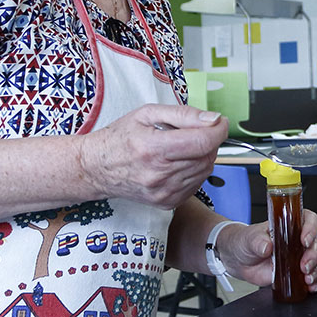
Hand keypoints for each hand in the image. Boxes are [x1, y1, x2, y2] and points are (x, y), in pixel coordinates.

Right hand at [78, 105, 224, 209]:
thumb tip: (213, 120)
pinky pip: (196, 184)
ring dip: (203, 155)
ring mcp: (164, 192)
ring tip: (182, 146)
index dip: (218, 130)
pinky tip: (179, 161)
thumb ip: (183, 115)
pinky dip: (195, 170)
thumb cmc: (119, 138)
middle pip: (206, 156)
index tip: (219, 122)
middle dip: (209, 140)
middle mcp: (159, 174)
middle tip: (195, 130)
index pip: (202, 142)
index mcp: (154, 149)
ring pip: (205, 171)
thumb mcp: (147, 114)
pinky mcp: (167, 202)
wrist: (97, 169)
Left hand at [220, 212, 316, 292]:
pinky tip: (310, 286)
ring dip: (316, 270)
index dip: (311, 228)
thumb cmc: (245, 242)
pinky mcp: (295, 272)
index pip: (308, 219)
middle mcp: (296, 240)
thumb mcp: (249, 238)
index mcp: (288, 225)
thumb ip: (258, 241)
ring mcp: (297, 256)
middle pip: (316, 243)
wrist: (238, 260)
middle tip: (303, 265)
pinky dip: (313, 282)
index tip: (304, 240)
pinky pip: (311, 275)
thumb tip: (267, 246)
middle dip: (313, 255)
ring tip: (306, 278)